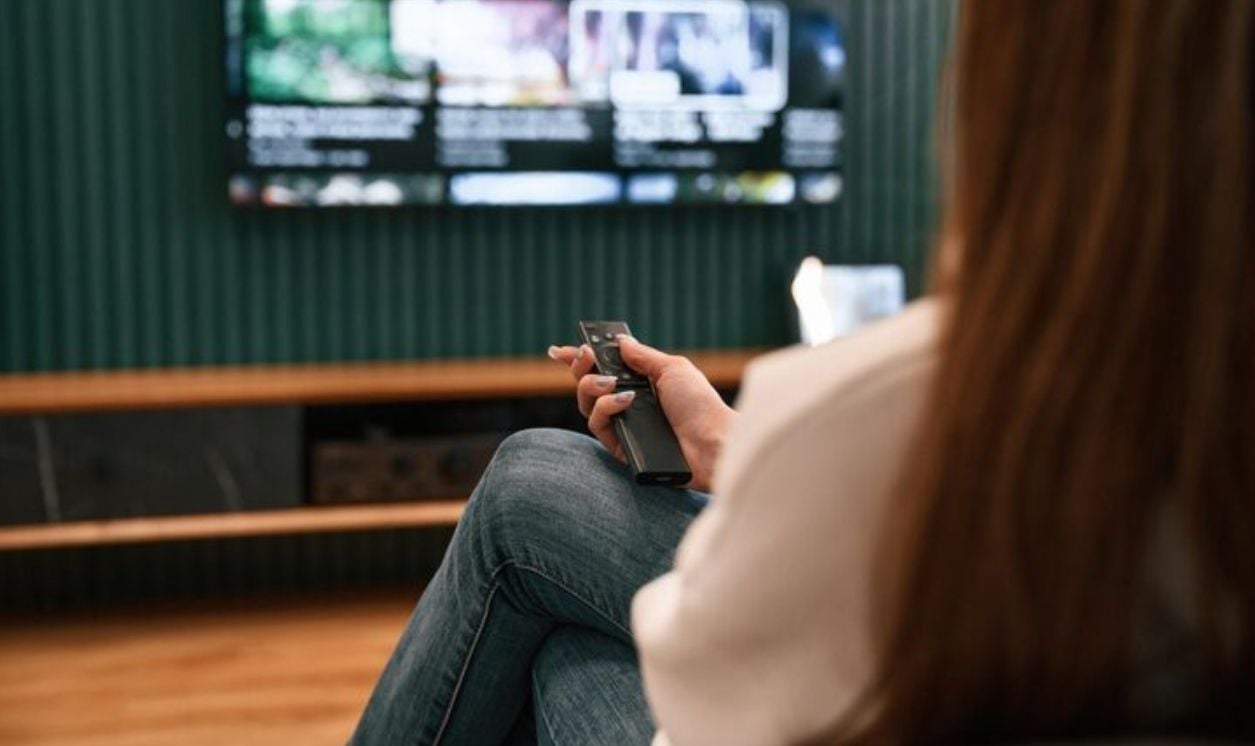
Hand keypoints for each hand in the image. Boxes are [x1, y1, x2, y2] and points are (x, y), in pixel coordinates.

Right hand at [548, 339, 736, 491]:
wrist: (713, 442)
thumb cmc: (701, 405)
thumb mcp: (673, 368)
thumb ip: (643, 356)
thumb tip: (620, 341)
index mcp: (642, 383)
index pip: (604, 368)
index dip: (580, 360)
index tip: (560, 351)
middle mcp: (629, 404)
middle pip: (588, 385)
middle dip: (580, 368)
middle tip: (586, 357)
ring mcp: (624, 425)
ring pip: (586, 404)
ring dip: (591, 386)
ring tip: (609, 382)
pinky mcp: (622, 446)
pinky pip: (597, 424)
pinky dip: (606, 408)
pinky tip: (624, 400)